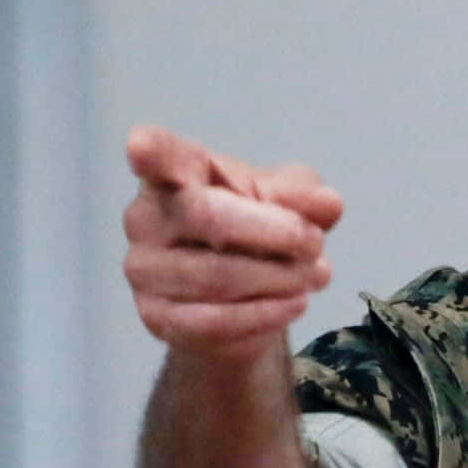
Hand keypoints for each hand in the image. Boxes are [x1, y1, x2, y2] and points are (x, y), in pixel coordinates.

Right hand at [122, 125, 343, 359]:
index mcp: (175, 171)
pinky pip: (214, 319)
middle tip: (315, 243)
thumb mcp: (288, 199)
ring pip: (218, 275)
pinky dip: (265, 314)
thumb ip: (304, 194)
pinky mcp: (156, 316)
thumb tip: (327, 203)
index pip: (158, 155)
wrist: (242, 299)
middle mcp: (147, 216)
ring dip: (281, 278)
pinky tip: (295, 304)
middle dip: (275, 232)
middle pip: (210, 217)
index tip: (140, 147)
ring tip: (316, 275)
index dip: (148, 150)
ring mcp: (144, 269)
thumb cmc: (256, 228)